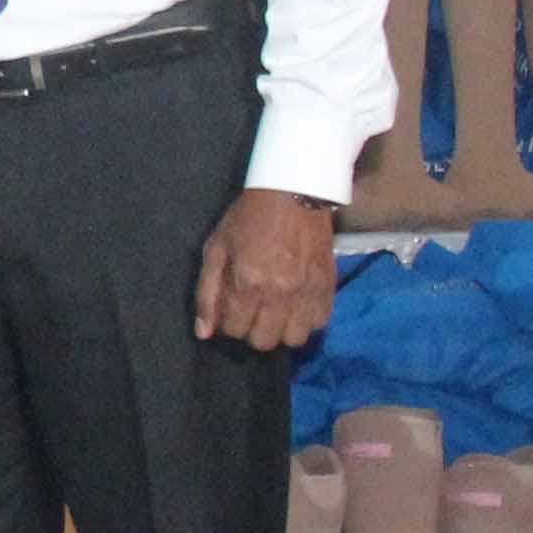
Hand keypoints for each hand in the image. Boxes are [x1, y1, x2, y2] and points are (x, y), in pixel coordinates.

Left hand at [192, 188, 342, 353]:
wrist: (293, 191)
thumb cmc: (248, 218)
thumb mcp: (216, 249)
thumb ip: (207, 293)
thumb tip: (204, 332)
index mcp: (248, 283)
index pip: (235, 330)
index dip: (229, 323)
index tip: (232, 309)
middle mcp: (279, 293)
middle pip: (264, 341)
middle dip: (253, 331)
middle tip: (253, 311)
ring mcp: (307, 291)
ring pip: (295, 338)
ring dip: (282, 330)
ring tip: (276, 312)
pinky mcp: (328, 286)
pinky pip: (319, 323)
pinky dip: (307, 320)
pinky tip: (297, 305)